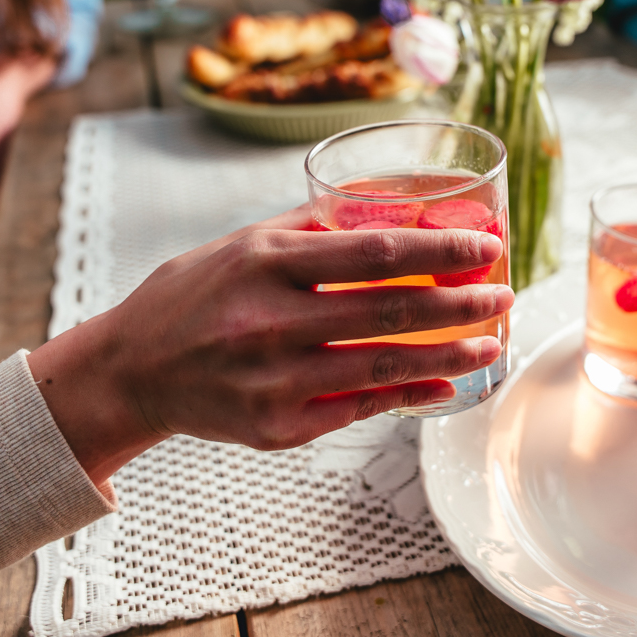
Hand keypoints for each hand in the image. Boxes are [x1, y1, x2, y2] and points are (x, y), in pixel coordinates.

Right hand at [29, 209, 512, 486]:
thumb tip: (387, 209)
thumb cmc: (191, 297)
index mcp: (263, 264)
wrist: (133, 371)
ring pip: (383, 366)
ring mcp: (273, 381)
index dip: (439, 251)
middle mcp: (268, 322)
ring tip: (490, 340)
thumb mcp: (239, 245)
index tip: (486, 246)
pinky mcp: (276, 427)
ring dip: (448, 353)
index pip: (372, 253)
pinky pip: (359, 408)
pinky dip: (409, 394)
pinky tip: (446, 382)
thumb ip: (308, 229)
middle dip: (459, 304)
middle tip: (503, 293)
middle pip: (388, 312)